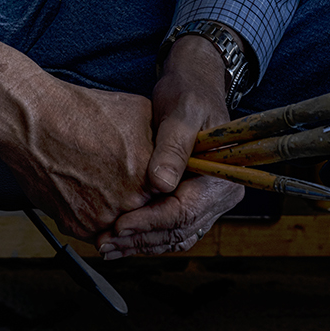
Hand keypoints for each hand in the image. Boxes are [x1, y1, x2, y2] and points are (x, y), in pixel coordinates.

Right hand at [0, 36, 154, 241]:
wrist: (33, 120)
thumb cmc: (80, 111)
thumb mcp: (138, 111)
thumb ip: (162, 139)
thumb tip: (172, 151)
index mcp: (148, 178)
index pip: (167, 196)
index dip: (158, 185)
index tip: (149, 176)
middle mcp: (127, 204)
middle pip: (143, 212)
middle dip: (137, 198)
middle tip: (123, 178)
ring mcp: (100, 219)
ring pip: (118, 224)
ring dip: (114, 209)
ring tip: (101, 181)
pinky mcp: (75, 226)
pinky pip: (93, 229)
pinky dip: (91, 214)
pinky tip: (84, 187)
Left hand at [97, 35, 243, 258]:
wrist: (191, 85)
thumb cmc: (189, 93)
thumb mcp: (182, 112)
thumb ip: (173, 147)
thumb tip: (161, 184)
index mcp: (223, 178)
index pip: (185, 212)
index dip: (151, 221)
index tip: (120, 225)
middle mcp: (219, 196)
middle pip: (179, 230)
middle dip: (141, 239)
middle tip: (106, 243)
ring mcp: (205, 201)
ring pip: (173, 235)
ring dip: (140, 243)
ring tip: (107, 245)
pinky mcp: (189, 199)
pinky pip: (169, 227)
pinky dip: (145, 234)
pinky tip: (120, 237)